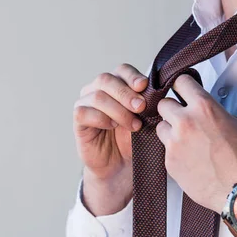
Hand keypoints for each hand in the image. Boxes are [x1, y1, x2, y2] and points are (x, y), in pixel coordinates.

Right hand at [73, 64, 147, 213]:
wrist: (122, 165)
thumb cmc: (135, 139)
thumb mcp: (146, 118)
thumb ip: (148, 102)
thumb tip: (157, 88)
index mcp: (117, 83)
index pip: (122, 70)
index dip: (132, 76)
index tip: (144, 86)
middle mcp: (98, 89)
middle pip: (107, 79)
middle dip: (126, 93)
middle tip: (141, 107)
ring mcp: (86, 102)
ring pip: (97, 96)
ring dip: (118, 110)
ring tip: (133, 125)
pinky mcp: (78, 120)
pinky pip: (84, 112)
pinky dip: (101, 118)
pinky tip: (112, 126)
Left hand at [155, 74, 236, 213]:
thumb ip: (222, 115)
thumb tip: (217, 116)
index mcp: (204, 108)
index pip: (180, 82)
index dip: (183, 86)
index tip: (184, 90)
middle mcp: (185, 122)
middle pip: (163, 104)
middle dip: (172, 109)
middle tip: (184, 117)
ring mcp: (175, 144)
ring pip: (160, 128)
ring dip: (170, 131)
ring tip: (187, 141)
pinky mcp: (171, 164)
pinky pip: (166, 151)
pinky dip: (176, 153)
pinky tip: (191, 160)